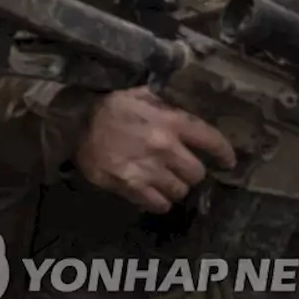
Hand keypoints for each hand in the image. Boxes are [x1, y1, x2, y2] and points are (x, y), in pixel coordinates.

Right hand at [74, 87, 236, 213]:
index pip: (212, 141)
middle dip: (190, 171)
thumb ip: (163, 103)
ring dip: (174, 186)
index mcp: (170, 121)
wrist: (72, 124)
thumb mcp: (138, 94)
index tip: (227, 161)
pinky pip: (158, 204)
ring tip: (162, 179)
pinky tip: (150, 192)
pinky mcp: (131, 187)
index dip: (224, 154)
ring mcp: (148, 170)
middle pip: (197, 173)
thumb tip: (181, 107)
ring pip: (180, 191)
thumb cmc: (107, 106)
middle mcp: (165, 147)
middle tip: (179, 167)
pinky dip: (157, 200)